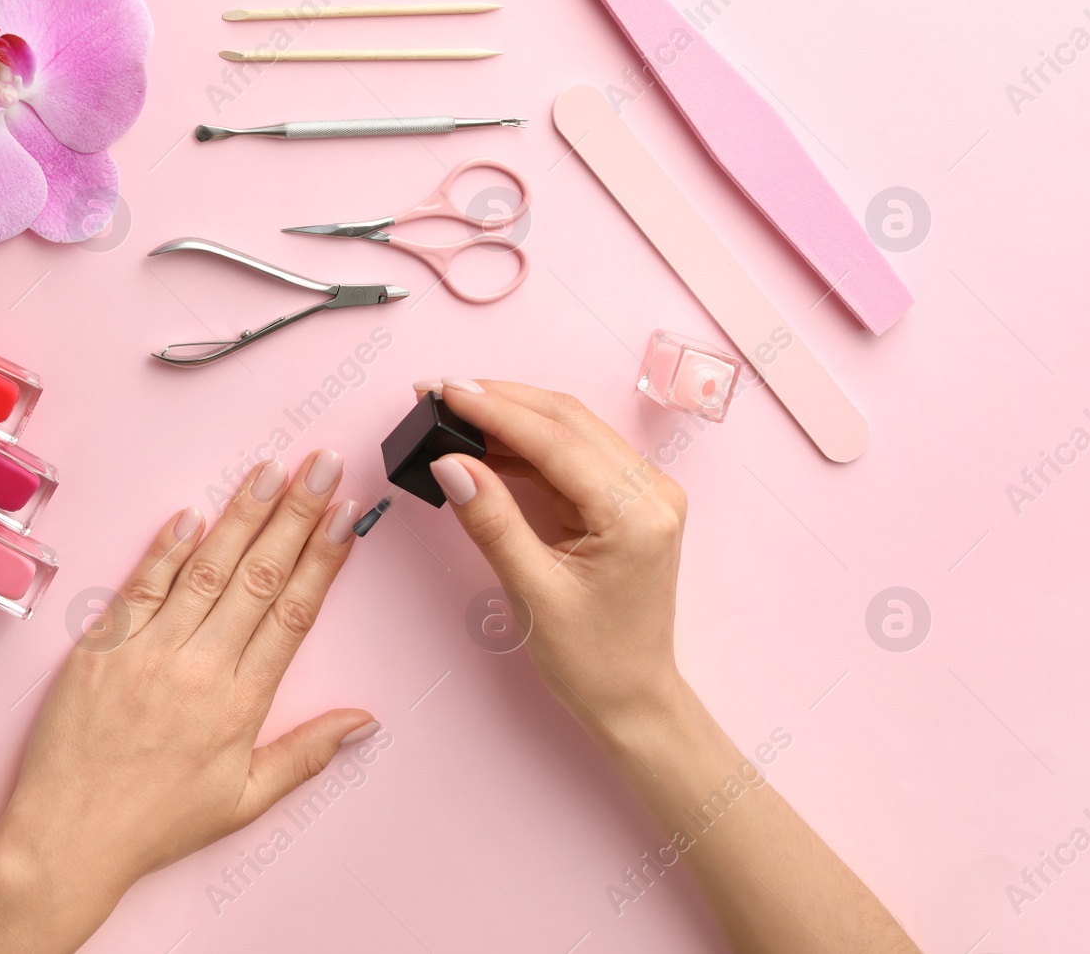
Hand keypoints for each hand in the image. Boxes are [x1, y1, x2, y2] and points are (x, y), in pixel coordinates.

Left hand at [0, 451, 373, 953]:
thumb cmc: (156, 825)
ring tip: (271, 470)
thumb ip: (307, 754)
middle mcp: (199, 668)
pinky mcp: (100, 648)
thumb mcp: (244, 801)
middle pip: (259, 576)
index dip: (323, 558)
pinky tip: (193, 514)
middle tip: (322, 465)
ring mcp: (147, 653)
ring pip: (206, 569)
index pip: (294, 612)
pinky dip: (165, 548)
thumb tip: (366, 720)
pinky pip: (140, 587)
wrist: (66, 841)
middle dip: (296, 513)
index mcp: (241, 704)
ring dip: (242, 515)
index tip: (345, 515)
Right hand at [415, 379, 686, 729]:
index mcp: (637, 514)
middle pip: (567, 421)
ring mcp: (645, 491)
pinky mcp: (628, 499)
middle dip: (499, 401)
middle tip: (438, 394)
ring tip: (453, 414)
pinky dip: (527, 446)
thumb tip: (450, 462)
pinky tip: (485, 446)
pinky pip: (572, 455)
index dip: (494, 411)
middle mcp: (652, 491)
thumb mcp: (532, 592)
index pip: (556, 441)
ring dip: (511, 417)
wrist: (632, 698)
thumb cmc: (591, 659)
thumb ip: (492, 520)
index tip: (443, 392)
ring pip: (569, 430)